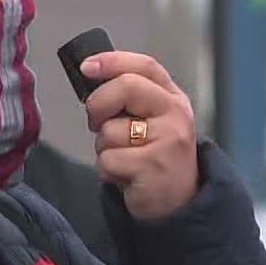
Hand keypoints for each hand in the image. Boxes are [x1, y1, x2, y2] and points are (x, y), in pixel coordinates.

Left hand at [78, 51, 198, 220]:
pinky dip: (107, 170)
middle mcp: (175, 114)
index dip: (112, 61)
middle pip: (125, 87)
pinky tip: (124, 176)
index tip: (87, 67)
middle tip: (96, 123)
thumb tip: (92, 79)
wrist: (178, 203)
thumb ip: (129, 101)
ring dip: (104, 147)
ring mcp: (167, 140)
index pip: (144, 66)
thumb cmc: (154, 158)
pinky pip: (108, 159)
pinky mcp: (153, 166)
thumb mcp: (151, 122)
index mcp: (172, 98)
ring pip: (110, 130)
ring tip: (124, 159)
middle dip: (98, 104)